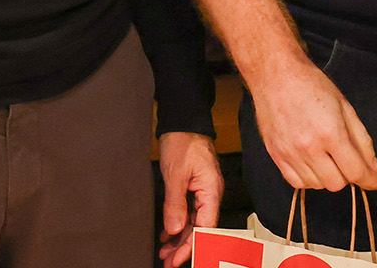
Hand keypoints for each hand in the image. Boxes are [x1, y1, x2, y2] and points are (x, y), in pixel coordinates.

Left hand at [157, 132, 222, 266]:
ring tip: (165, 251)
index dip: (192, 245)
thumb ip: (175, 204)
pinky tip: (167, 233)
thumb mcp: (175, 174)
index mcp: (212, 190)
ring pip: (194, 221)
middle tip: (168, 261)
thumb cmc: (184, 142)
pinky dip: (178, 223)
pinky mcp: (195, 187)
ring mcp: (203, 191)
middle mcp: (211, 193)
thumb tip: (175, 228)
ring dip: (180, 237)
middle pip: (201, 227)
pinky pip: (189, 211)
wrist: (183, 122)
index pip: (206, 227)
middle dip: (184, 246)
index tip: (178, 258)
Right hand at [249, 56, 376, 192]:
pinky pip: (296, 183)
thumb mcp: (346, 107)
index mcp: (331, 133)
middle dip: (348, 175)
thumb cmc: (313, 86)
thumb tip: (375, 168)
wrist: (277, 76)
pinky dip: (310, 178)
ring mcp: (290, 154)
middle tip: (348, 159)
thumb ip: (362, 141)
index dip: (372, 182)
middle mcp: (309, 148)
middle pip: (337, 183)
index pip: (356, 171)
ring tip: (328, 156)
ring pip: (317, 185)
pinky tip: (313, 163)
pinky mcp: (276, 156)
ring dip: (329, 177)